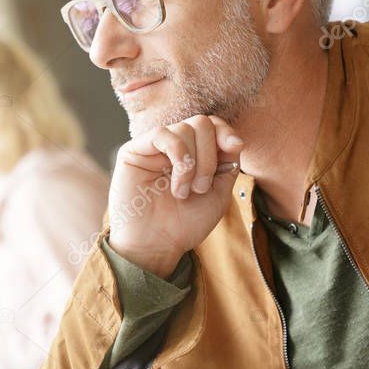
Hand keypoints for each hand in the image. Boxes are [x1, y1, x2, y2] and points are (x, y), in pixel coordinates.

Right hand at [108, 116, 242, 277]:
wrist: (156, 246)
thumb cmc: (184, 225)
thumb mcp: (218, 194)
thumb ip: (227, 164)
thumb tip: (233, 140)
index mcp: (193, 155)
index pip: (212, 126)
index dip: (225, 132)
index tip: (235, 149)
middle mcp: (173, 148)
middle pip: (201, 123)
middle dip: (210, 155)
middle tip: (202, 187)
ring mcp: (153, 149)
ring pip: (184, 128)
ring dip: (193, 163)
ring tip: (185, 192)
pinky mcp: (133, 152)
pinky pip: (162, 134)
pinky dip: (178, 154)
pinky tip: (177, 182)